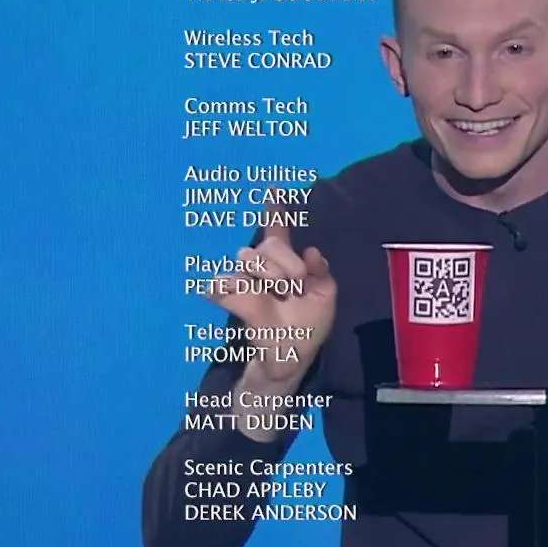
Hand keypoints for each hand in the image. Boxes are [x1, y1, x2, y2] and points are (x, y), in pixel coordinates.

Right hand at [208, 203, 336, 386]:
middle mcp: (265, 267)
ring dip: (268, 273)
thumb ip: (322, 273)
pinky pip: (223, 281)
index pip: (278, 232)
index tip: (274, 188)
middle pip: (267, 245)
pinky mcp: (230, 297)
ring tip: (279, 294)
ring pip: (248, 257)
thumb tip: (311, 250)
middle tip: (294, 284)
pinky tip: (239, 292)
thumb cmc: (307, 327)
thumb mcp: (324, 299)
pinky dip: (231, 285)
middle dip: (286, 261)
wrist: (289, 358)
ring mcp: (246, 281)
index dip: (275, 210)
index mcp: (288, 263)